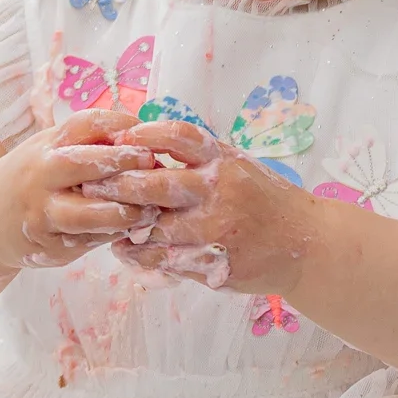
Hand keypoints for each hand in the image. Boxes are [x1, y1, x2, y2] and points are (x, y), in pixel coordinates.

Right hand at [0, 109, 161, 270]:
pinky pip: (87, 241)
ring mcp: (42, 212)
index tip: (146, 132)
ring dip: (124, 212)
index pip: (86, 123)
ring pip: (88, 213)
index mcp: (46, 145)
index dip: (121, 125)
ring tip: (149, 211)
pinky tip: (131, 230)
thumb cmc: (34, 177)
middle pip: (84, 164)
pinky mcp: (48, 244)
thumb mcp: (52, 150)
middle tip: (153, 165)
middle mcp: (41, 175)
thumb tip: (145, 137)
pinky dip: (112, 235)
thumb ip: (90, 144)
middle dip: (123, 162)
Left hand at [78, 120, 322, 293]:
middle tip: (89, 182)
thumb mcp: (241, 167)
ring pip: (153, 226)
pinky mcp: (213, 261)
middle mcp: (219, 192)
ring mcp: (215, 229)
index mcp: (225, 161)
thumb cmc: (269, 202)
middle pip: (155, 183)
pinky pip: (164, 259)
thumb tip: (149, 142)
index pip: (178, 137)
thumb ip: (202, 158)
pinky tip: (126, 250)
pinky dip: (140, 255)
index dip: (144, 135)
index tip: (121, 138)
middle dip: (117, 183)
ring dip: (123, 224)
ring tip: (103, 221)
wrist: (307, 246)